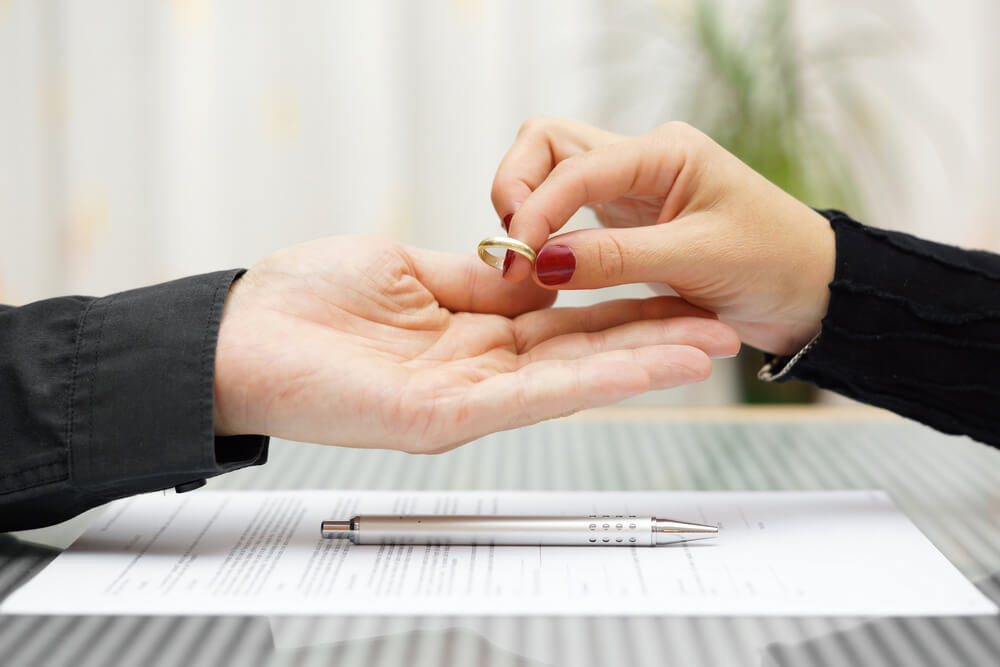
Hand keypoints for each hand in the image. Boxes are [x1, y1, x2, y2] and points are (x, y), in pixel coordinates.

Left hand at [212, 236, 738, 451]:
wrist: (236, 336)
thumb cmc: (304, 301)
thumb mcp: (406, 268)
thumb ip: (476, 278)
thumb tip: (534, 269)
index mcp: (469, 331)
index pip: (563, 319)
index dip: (621, 307)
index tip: (675, 292)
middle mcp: (477, 371)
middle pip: (581, 353)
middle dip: (652, 339)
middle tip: (719, 328)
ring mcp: (466, 399)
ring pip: (571, 379)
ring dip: (643, 363)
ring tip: (707, 347)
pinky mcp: (445, 417)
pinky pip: (533, 396)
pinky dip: (594, 379)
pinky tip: (646, 365)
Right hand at [492, 118, 835, 354]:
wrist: (811, 292)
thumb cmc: (774, 265)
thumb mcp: (698, 260)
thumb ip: (617, 258)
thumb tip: (541, 260)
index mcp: (664, 153)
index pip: (573, 164)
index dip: (536, 208)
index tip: (517, 257)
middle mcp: (641, 161)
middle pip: (548, 145)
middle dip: (516, 186)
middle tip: (506, 246)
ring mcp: (630, 190)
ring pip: (552, 174)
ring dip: (526, 208)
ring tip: (520, 259)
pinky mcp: (626, 222)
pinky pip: (568, 214)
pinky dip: (545, 232)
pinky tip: (541, 264)